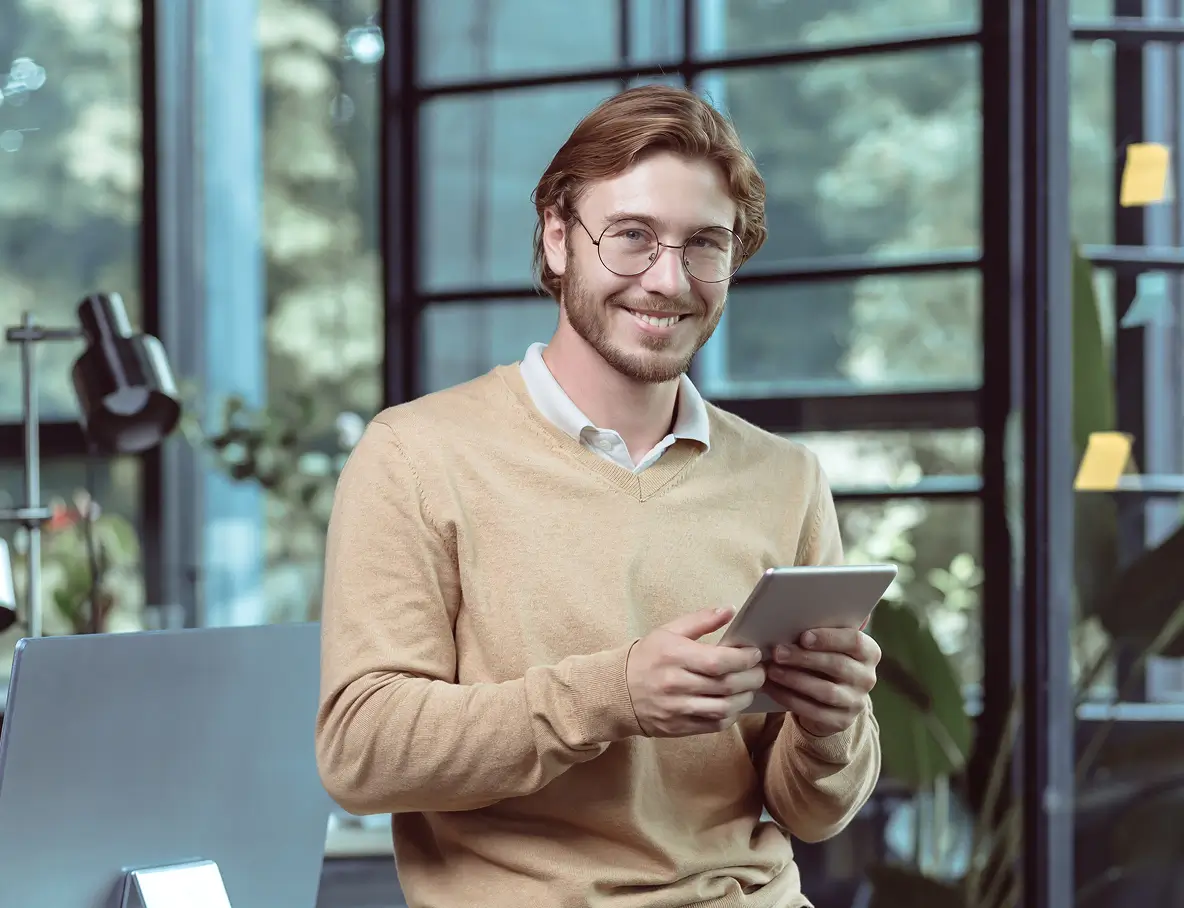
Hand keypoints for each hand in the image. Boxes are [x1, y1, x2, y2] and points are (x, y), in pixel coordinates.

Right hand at [626, 608, 765, 736]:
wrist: (618, 692)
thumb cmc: (647, 658)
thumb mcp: (668, 631)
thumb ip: (701, 620)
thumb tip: (730, 610)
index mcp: (674, 655)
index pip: (717, 661)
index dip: (743, 658)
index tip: (754, 653)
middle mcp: (675, 683)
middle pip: (726, 685)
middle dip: (752, 678)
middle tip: (760, 671)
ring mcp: (677, 708)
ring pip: (724, 708)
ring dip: (744, 698)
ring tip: (749, 688)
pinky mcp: (679, 727)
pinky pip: (714, 724)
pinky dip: (730, 715)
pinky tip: (733, 703)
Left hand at [763, 628, 879, 737]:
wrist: (831, 700)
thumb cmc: (825, 660)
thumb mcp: (828, 646)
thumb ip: (818, 634)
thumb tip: (790, 619)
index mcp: (869, 652)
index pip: (855, 642)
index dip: (829, 638)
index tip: (803, 636)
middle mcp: (867, 677)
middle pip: (837, 666)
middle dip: (804, 658)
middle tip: (778, 652)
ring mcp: (856, 701)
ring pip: (825, 691)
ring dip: (795, 679)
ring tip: (772, 670)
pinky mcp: (842, 721)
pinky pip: (814, 711)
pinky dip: (789, 698)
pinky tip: (772, 688)